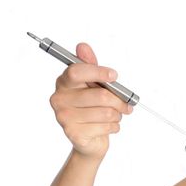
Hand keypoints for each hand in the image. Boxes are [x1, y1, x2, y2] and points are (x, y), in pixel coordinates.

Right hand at [50, 43, 131, 159]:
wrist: (90, 139)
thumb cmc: (93, 108)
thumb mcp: (94, 85)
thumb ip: (91, 67)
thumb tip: (82, 46)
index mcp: (63, 82)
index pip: (76, 72)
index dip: (98, 72)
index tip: (114, 76)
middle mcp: (59, 99)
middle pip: (100, 95)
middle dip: (119, 101)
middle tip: (126, 105)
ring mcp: (64, 117)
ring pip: (106, 112)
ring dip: (118, 115)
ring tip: (115, 116)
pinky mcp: (73, 133)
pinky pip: (105, 127)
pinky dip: (114, 127)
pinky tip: (108, 127)